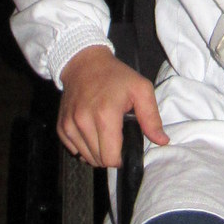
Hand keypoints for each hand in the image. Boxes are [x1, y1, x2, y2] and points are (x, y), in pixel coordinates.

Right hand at [58, 45, 168, 167]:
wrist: (84, 63)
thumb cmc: (116, 76)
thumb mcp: (141, 89)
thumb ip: (152, 117)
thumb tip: (162, 141)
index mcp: (105, 115)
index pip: (110, 158)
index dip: (121, 158)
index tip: (124, 147)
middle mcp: (83, 122)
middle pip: (98, 160)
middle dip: (109, 155)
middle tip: (116, 137)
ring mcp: (69, 124)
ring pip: (85, 157)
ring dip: (96, 152)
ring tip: (104, 134)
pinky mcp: (61, 125)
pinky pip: (73, 150)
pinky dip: (83, 147)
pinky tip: (91, 134)